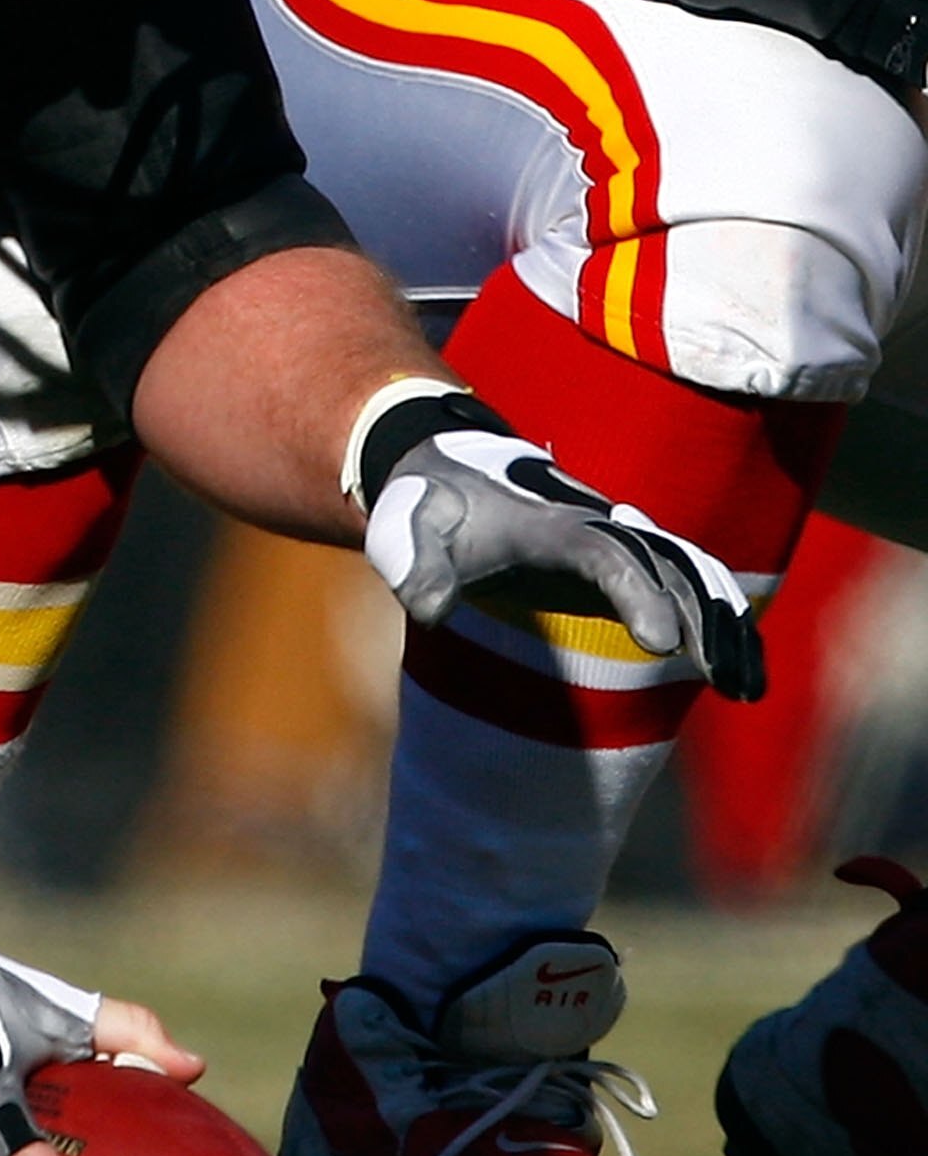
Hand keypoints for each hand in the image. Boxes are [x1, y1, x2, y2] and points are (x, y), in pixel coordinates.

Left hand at [365, 427, 763, 701]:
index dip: (637, 592)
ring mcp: (617, 537)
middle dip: (701, 617)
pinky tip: (745, 672)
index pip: (604, 552)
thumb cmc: (431, 509)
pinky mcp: (627, 558)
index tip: (662, 644)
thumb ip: (418, 567)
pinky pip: (689, 582)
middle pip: (664, 562)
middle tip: (727, 680)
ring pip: (689, 571)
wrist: (452, 467)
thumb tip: (434, 608)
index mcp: (547, 522)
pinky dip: (722, 619)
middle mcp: (596, 523)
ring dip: (724, 622)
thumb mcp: (408, 533)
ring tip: (748, 687)